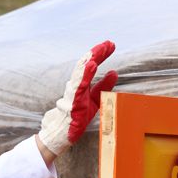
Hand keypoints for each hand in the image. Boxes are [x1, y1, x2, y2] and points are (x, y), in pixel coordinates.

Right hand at [38, 41, 117, 155]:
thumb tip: (114, 72)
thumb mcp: (95, 99)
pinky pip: (80, 85)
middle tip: (110, 43)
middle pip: (86, 65)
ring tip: (102, 49)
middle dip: (98, 53)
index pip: (90, 65)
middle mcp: (75, 85)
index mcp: (80, 84)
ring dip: (92, 59)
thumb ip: (103, 86)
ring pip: (81, 71)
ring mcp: (73, 92)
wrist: (62, 133)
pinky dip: (86, 73)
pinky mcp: (74, 101)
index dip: (100, 54)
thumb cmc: (77, 117)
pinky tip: (92, 64)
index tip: (111, 45)